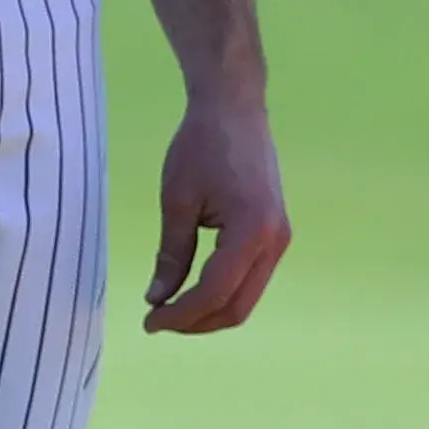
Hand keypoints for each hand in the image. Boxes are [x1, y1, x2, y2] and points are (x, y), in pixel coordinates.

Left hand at [142, 94, 290, 334]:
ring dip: (210, 310)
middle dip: (196, 322)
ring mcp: (279, 237)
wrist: (234, 106)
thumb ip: (171, 255)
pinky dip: (223, 291)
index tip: (149, 321)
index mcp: (251, 230)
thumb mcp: (177, 201)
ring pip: (247, 297)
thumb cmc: (201, 144)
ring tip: (171, 308)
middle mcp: (274, 239)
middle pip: (237, 307)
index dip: (180, 316)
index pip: (215, 293)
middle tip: (158, 320)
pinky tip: (193, 287)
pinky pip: (251, 278)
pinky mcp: (275, 232)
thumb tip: (158, 300)